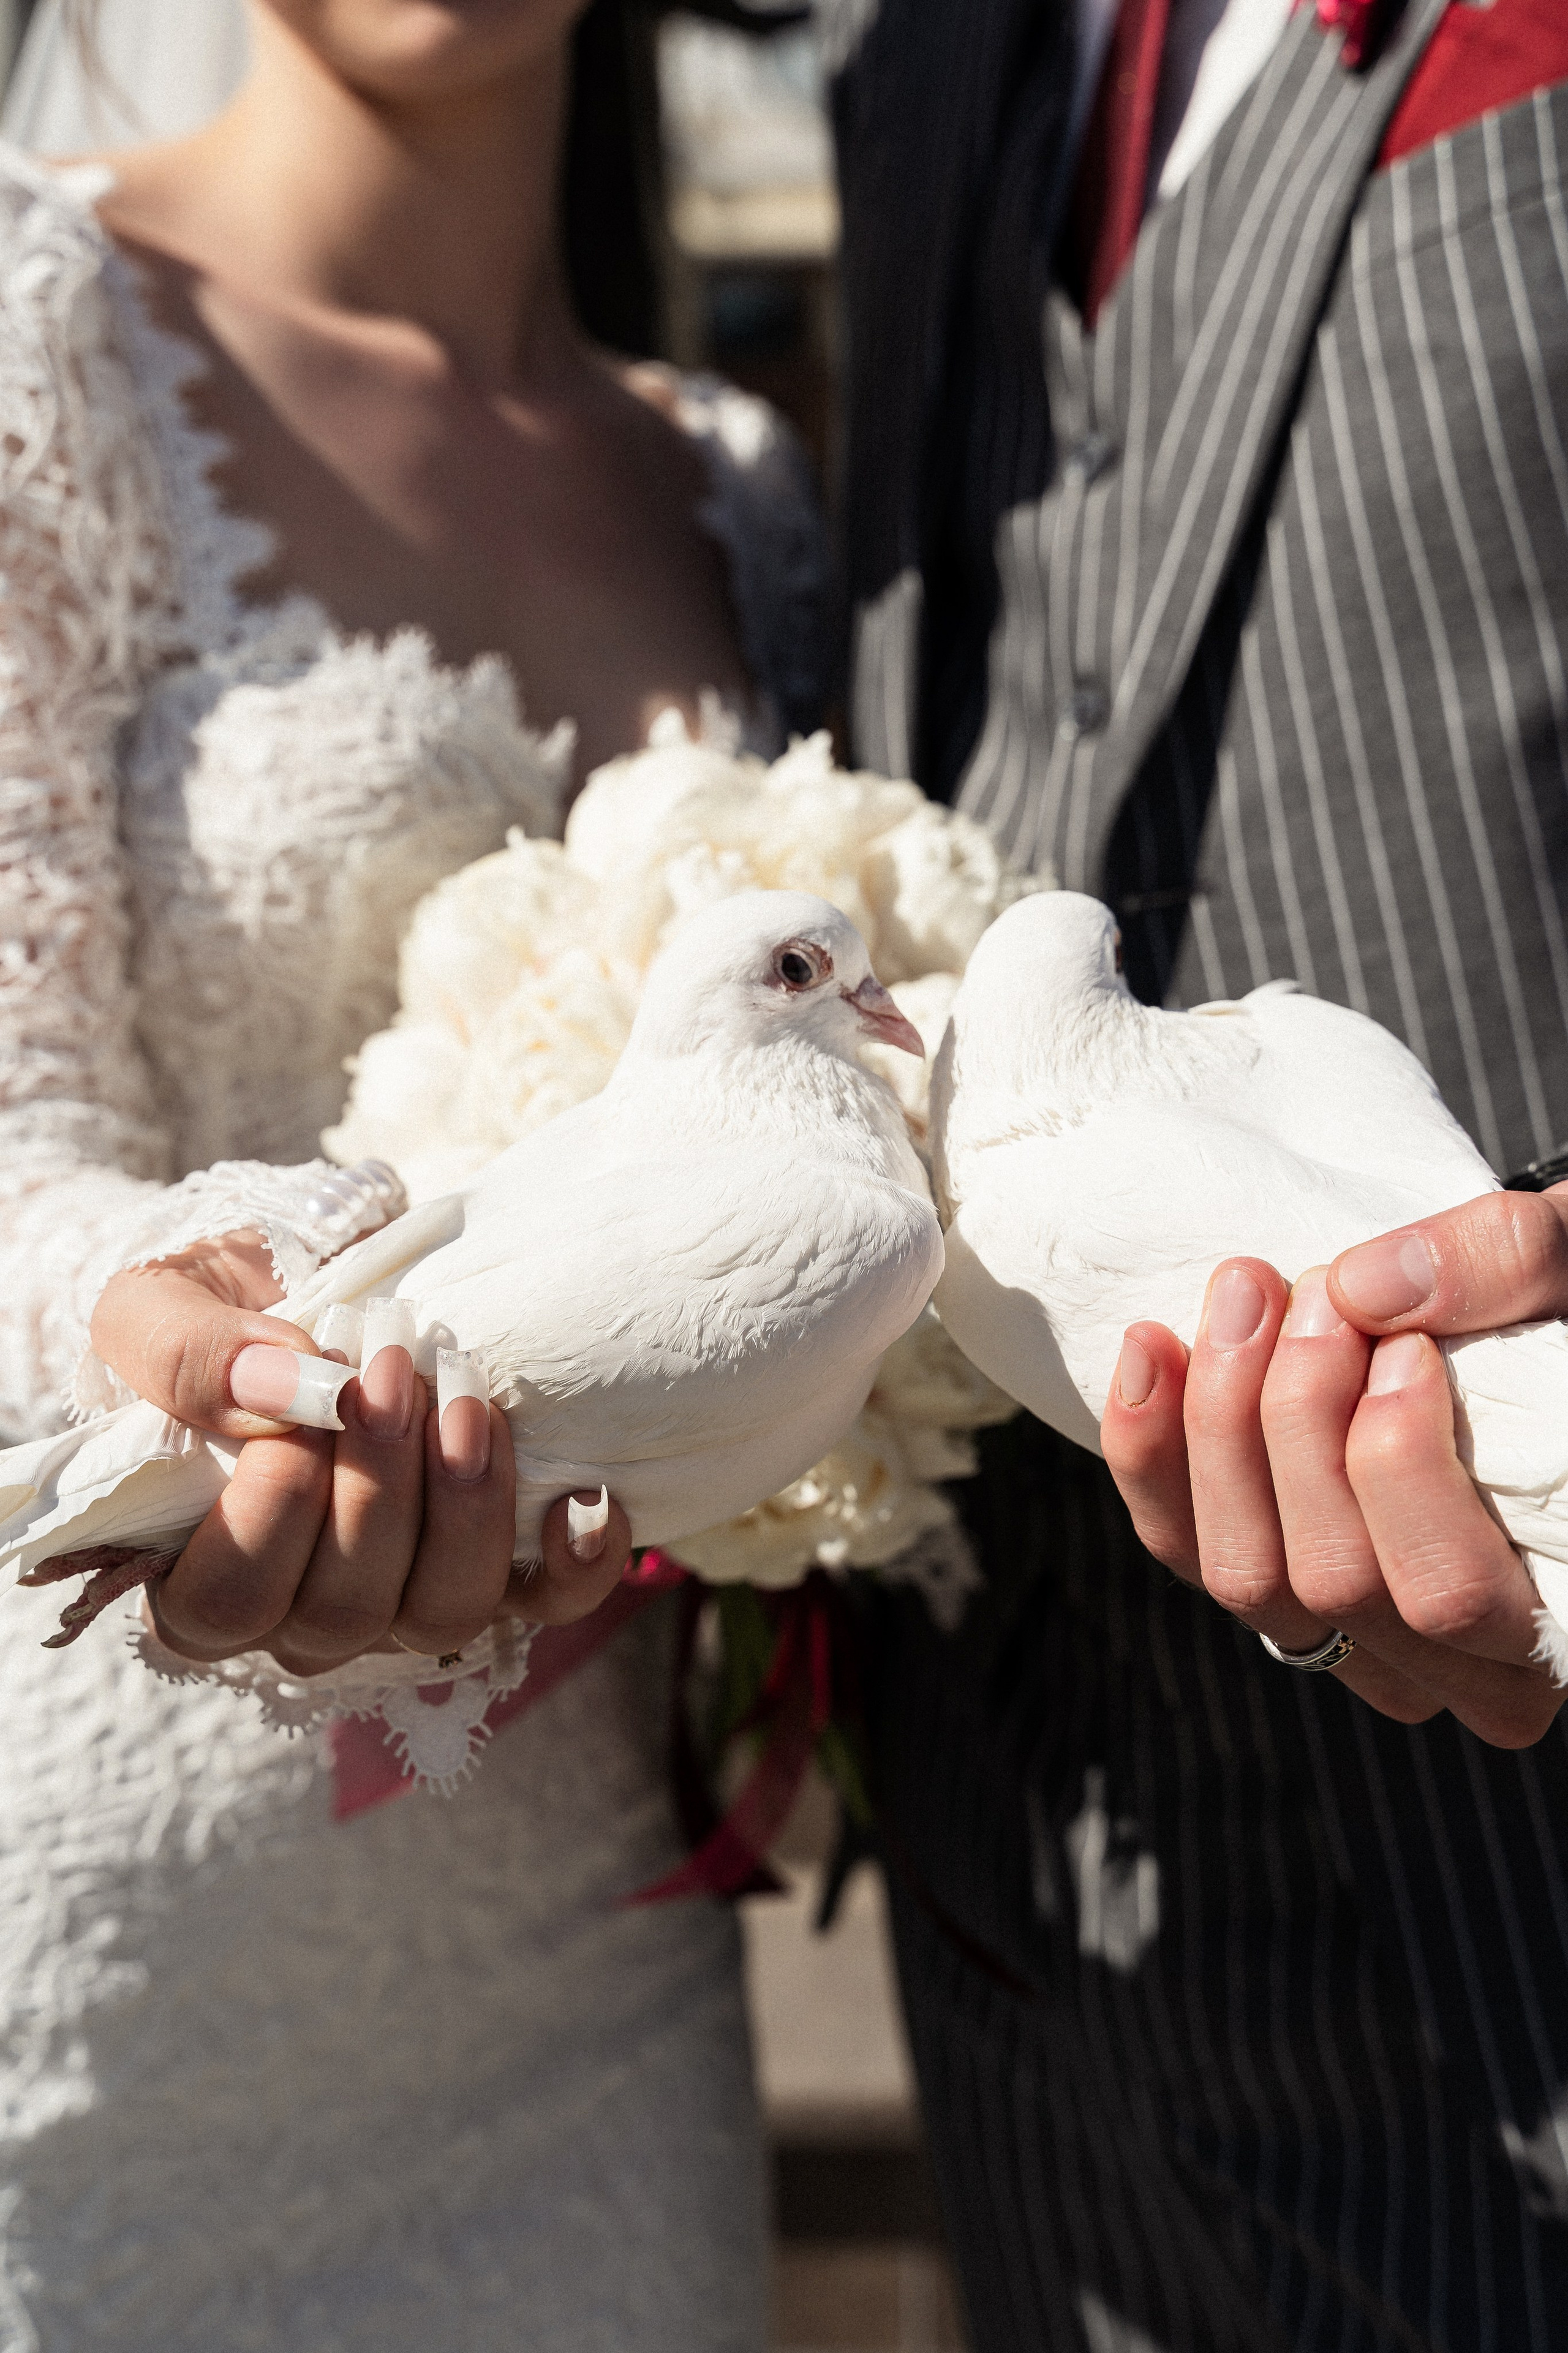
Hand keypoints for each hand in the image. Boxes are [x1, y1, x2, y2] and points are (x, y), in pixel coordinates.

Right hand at [90, 1233, 631, 1668]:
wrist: (298, 1280)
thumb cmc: (211, 1317)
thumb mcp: (158, 1310)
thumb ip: (187, 1356)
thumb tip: (288, 1387)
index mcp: (198, 1576)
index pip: (227, 1605)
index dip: (272, 1511)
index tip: (307, 1401)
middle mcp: (300, 1613)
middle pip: (343, 1611)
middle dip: (380, 1486)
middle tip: (396, 1369)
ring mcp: (401, 1600)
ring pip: (443, 1613)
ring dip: (465, 1507)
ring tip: (467, 1401)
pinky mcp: (491, 1569)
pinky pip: (542, 1605)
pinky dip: (573, 1564)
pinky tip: (584, 1497)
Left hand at [1099, 1193, 1567, 1747]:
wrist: (1535, 1323)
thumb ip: (1511, 1267)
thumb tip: (1367, 1289)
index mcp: (1545, 1628)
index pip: (1444, 1593)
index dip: (1398, 1465)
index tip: (1402, 1345)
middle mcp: (1440, 1665)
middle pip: (1330, 1575)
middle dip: (1300, 1415)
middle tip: (1311, 1293)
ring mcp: (1340, 1633)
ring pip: (1242, 1570)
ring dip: (1220, 1420)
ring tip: (1242, 1295)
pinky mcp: (1261, 1577)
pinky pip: (1182, 1543)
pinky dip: (1150, 1449)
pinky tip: (1151, 1346)